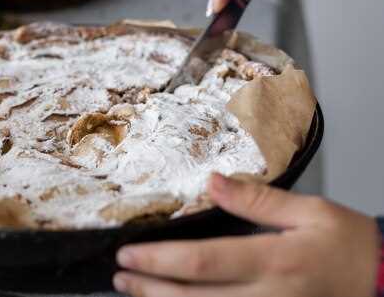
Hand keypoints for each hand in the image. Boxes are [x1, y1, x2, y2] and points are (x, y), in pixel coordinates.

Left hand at [113, 174, 380, 296]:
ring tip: (133, 291)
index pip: (202, 262)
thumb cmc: (347, 244)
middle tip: (120, 275)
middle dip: (149, 289)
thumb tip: (211, 181)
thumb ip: (257, 199)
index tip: (128, 252)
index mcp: (272, 261)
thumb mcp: (309, 211)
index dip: (159, 260)